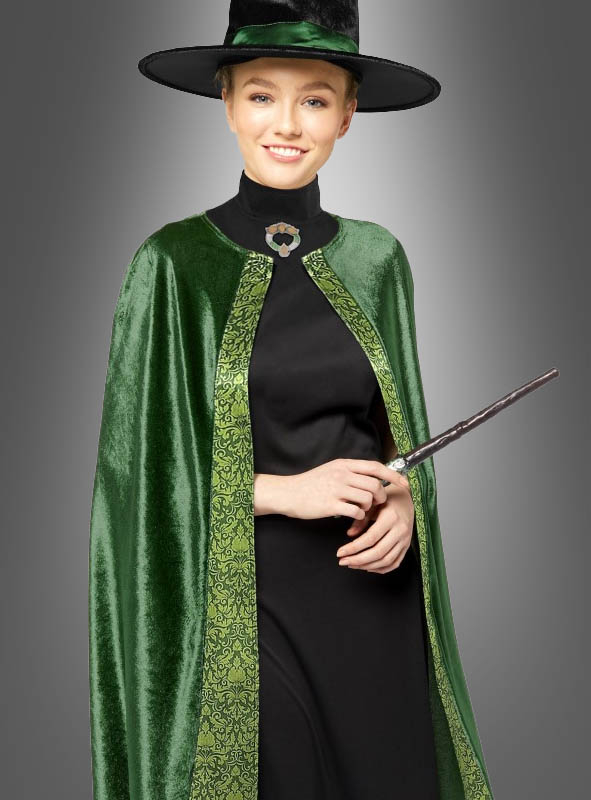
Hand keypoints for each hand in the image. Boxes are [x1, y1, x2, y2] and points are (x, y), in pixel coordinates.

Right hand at [281, 458, 410, 520]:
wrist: (289, 493)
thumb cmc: (310, 483)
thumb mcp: (331, 470)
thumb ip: (350, 472)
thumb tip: (371, 477)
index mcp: (344, 464)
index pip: (375, 467)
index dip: (393, 476)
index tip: (404, 484)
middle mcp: (342, 474)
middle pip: (375, 485)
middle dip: (381, 497)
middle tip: (377, 504)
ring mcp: (336, 489)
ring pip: (367, 499)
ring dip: (369, 508)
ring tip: (362, 510)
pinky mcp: (331, 505)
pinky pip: (356, 511)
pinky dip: (359, 516)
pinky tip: (352, 517)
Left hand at [335, 480, 414, 572]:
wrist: (407, 499)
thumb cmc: (387, 500)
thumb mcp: (372, 505)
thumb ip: (360, 520)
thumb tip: (350, 535)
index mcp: (391, 518)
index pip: (370, 538)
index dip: (353, 548)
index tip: (340, 552)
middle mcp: (400, 531)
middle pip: (378, 552)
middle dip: (358, 560)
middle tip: (343, 561)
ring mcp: (405, 540)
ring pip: (386, 561)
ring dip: (367, 566)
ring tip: (352, 564)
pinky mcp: (407, 546)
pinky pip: (395, 563)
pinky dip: (381, 569)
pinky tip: (367, 567)